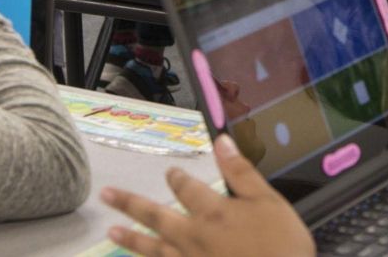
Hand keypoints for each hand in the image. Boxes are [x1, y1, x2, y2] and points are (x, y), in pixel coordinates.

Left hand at [102, 134, 312, 256]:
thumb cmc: (281, 246)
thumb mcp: (268, 202)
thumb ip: (242, 172)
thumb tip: (221, 141)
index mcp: (213, 212)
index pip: (186, 188)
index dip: (177, 178)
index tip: (170, 172)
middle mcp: (193, 237)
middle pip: (155, 217)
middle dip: (130, 204)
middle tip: (106, 195)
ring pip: (153, 249)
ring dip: (131, 239)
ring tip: (111, 232)